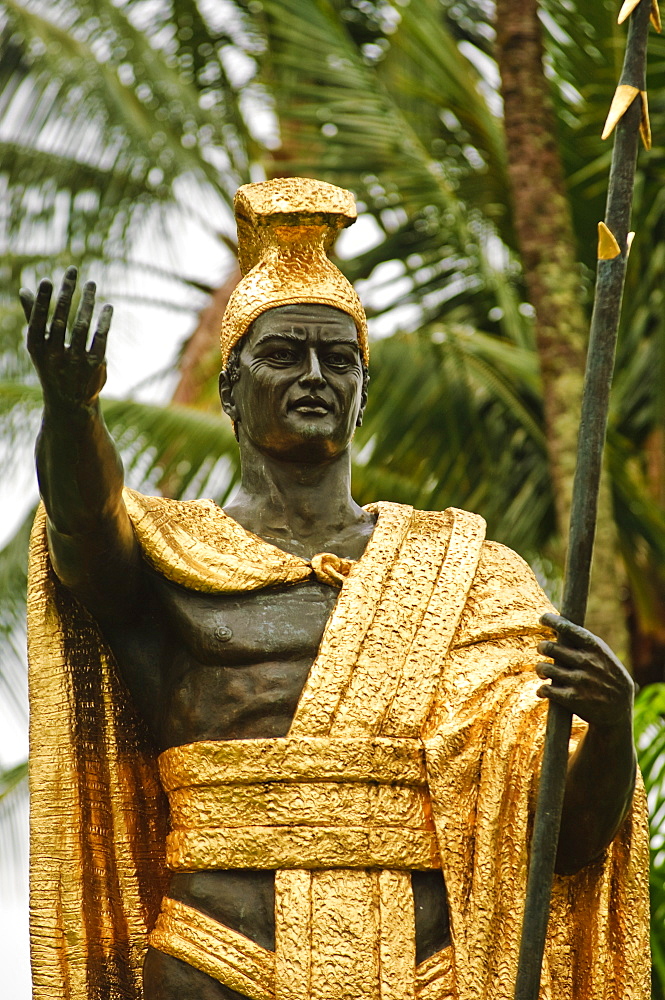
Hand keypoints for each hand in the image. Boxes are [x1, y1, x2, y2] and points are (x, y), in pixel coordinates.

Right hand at [21, 265, 112, 408]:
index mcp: (37, 350)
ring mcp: (76, 362)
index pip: (38, 322)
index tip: (47, 280)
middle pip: (61, 319)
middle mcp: (55, 356)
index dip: (42, 301)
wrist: (70, 402)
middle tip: (72, 270)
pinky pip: (100, 338)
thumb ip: (33, 317)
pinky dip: (104, 321)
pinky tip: (107, 306)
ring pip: (82, 326)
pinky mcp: (95, 365)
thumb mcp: (39, 345)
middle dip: (66, 293)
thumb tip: (23, 289)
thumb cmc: (52, 367)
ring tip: (91, 283)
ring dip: (87, 302)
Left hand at [536, 612, 634, 728]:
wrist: (619, 712)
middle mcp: (587, 662)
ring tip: (543, 670)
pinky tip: (543, 690)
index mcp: (596, 648)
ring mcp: (580, 681)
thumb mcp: (606, 657)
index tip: (543, 618)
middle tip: (542, 648)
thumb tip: (559, 627)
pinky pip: (546, 689)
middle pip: (551, 647)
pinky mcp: (572, 699)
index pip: (569, 628)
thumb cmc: (609, 679)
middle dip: (542, 647)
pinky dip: (541, 690)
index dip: (553, 620)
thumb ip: (586, 644)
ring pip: (545, 668)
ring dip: (540, 668)